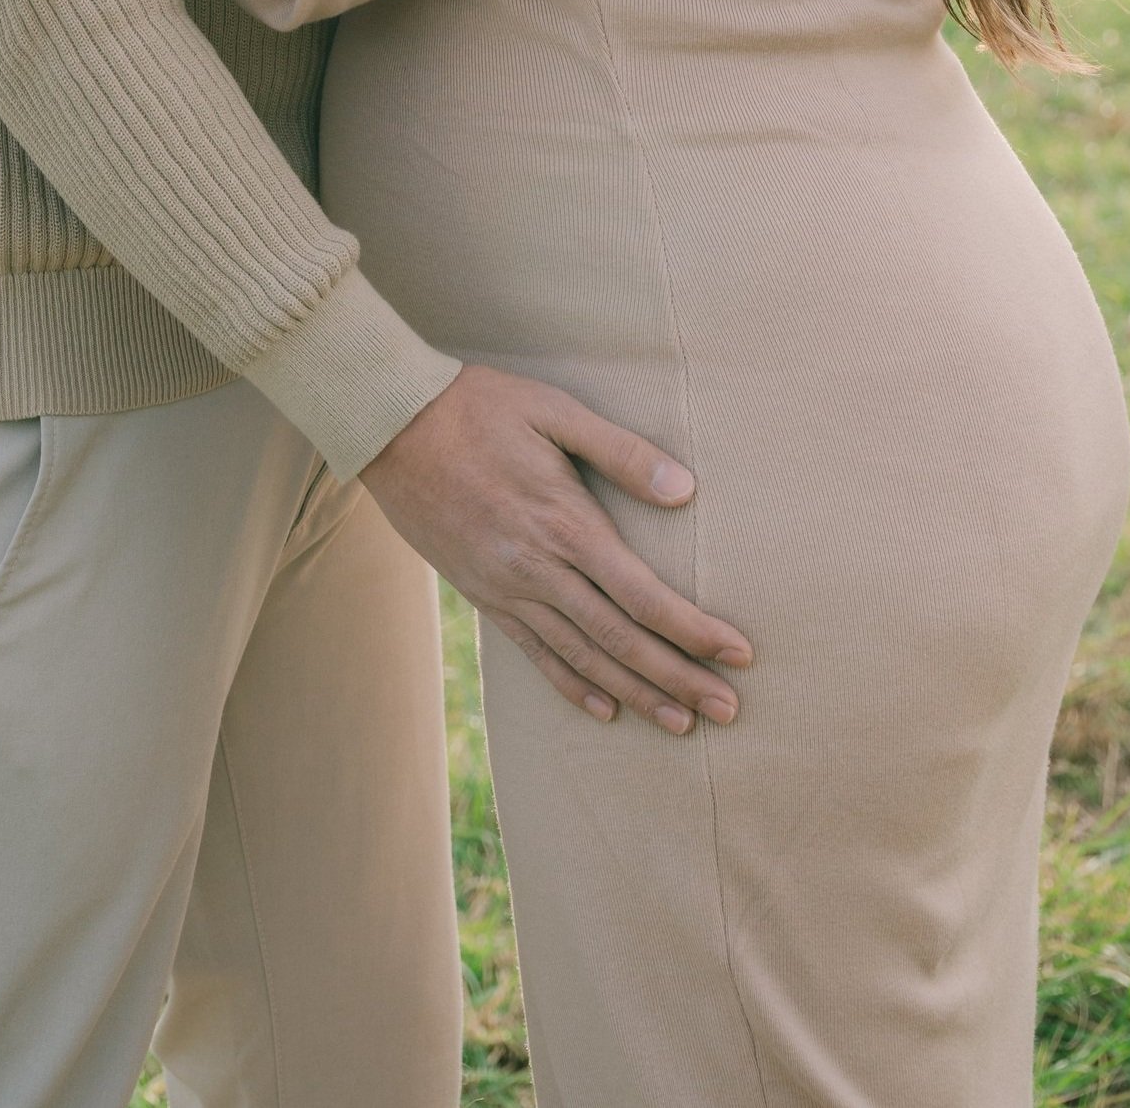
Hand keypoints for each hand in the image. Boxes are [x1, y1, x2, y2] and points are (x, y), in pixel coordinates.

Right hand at [362, 363, 752, 734]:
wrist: (391, 424)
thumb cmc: (479, 406)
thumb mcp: (555, 411)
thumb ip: (621, 452)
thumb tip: (686, 490)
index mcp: (565, 523)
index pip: (643, 595)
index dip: (694, 630)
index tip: (738, 654)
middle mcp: (538, 568)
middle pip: (621, 639)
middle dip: (679, 678)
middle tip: (728, 711)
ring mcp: (506, 587)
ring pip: (582, 656)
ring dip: (635, 692)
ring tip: (680, 723)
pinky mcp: (481, 593)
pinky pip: (533, 652)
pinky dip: (571, 684)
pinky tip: (604, 707)